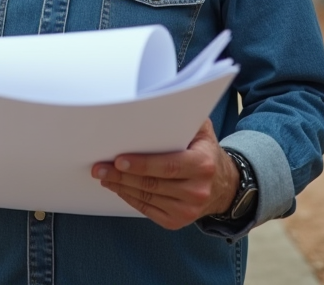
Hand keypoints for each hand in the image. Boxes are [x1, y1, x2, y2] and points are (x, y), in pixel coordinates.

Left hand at [91, 120, 237, 229]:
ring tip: (104, 175)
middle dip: (122, 175)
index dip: (142, 164)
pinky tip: (119, 188)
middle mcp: (197, 190)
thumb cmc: (205, 153)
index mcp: (203, 165)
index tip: (119, 159)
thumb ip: (185, 118)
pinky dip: (130, 198)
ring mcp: (187, 209)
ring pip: (146, 197)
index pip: (168, 166)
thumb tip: (159, 102)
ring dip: (121, 186)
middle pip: (152, 183)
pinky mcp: (177, 221)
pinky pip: (148, 209)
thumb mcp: (203, 132)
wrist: (223, 186)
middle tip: (100, 167)